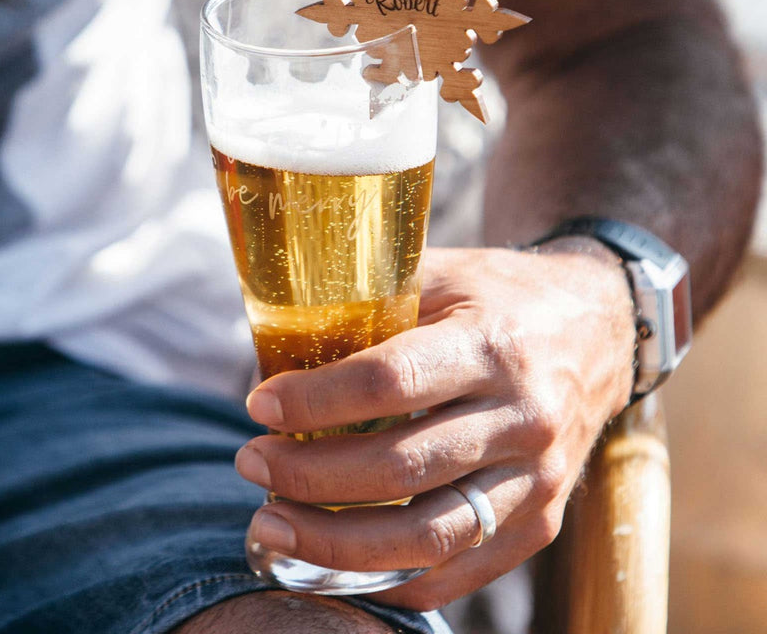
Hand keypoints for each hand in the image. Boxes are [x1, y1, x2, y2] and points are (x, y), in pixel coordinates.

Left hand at [235, 244, 635, 608]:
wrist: (600, 330)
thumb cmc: (505, 296)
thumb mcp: (445, 274)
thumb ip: (371, 300)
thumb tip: (278, 343)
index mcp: (494, 345)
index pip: (389, 382)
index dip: (314, 400)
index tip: (261, 405)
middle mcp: (523, 417)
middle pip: (399, 467)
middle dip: (308, 475)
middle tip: (252, 463)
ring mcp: (538, 479)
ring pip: (426, 535)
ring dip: (335, 543)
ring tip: (271, 526)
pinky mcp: (541, 520)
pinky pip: (459, 572)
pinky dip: (389, 579)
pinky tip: (334, 563)